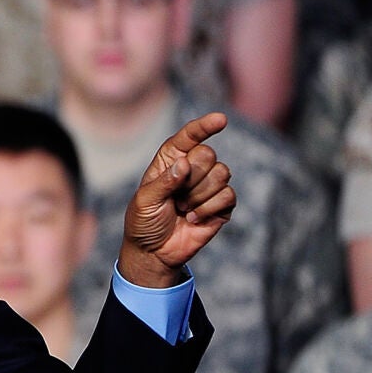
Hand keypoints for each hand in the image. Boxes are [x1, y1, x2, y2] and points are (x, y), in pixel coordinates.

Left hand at [118, 112, 234, 287]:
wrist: (153, 252)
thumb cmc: (144, 222)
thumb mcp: (145, 201)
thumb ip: (163, 182)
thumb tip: (185, 165)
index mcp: (171, 160)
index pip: (189, 136)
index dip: (204, 126)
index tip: (221, 120)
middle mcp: (192, 168)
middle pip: (208, 154)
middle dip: (192, 178)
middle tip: (176, 197)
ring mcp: (208, 186)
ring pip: (222, 173)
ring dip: (199, 196)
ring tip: (183, 209)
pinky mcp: (221, 205)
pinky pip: (228, 195)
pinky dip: (208, 209)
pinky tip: (193, 219)